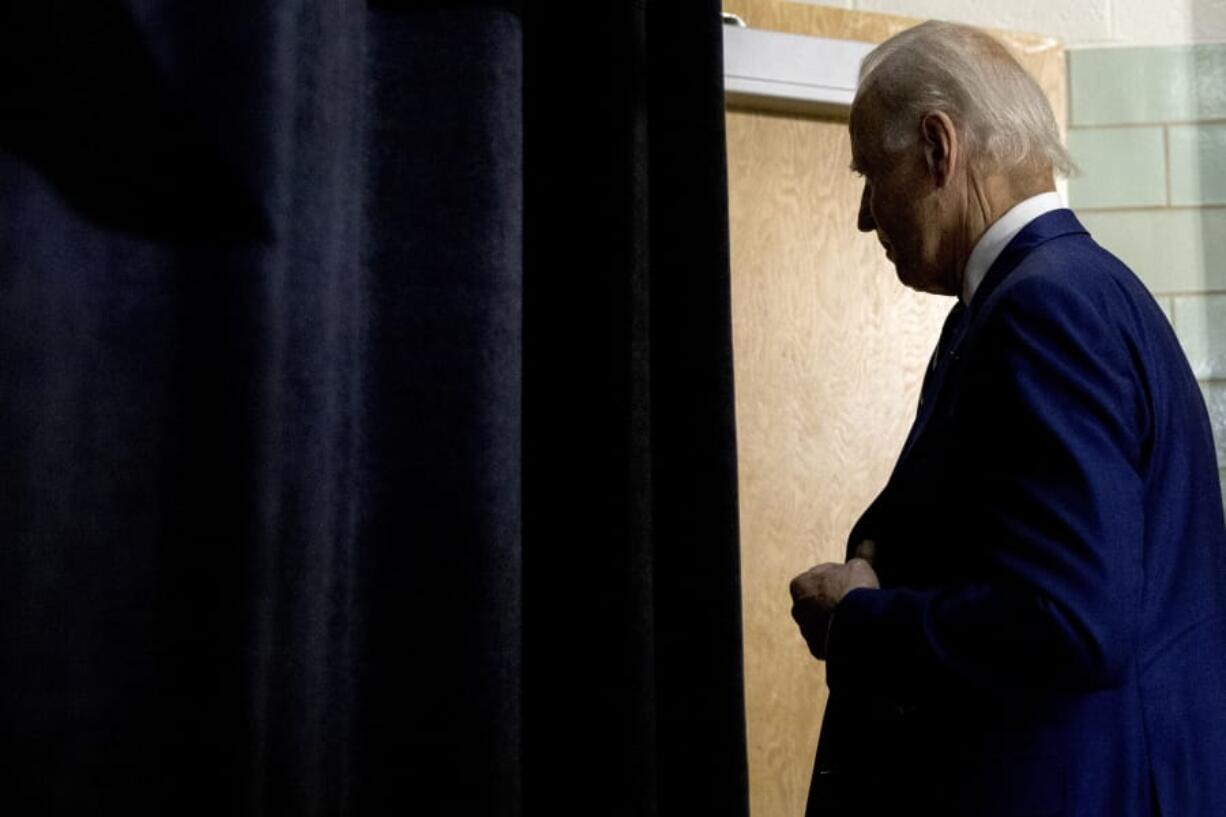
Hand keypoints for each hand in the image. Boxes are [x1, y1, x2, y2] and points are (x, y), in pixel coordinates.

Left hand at [789, 540, 879, 660]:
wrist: (858, 625)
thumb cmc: (854, 589)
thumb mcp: (859, 565)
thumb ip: (860, 554)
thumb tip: (868, 542)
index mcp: (799, 585)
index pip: (819, 577)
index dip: (838, 577)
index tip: (852, 580)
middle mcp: (797, 609)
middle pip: (818, 602)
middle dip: (833, 601)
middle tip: (854, 600)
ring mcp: (806, 631)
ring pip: (823, 623)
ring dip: (836, 621)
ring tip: (856, 619)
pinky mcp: (817, 649)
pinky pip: (829, 641)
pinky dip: (839, 639)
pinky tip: (854, 634)